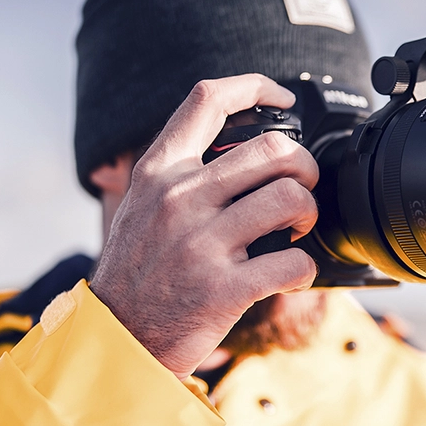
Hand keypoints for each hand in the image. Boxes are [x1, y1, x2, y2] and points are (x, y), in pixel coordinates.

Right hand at [91, 75, 318, 378]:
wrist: (115, 339)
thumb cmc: (137, 271)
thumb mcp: (139, 205)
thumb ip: (180, 172)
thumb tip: (239, 146)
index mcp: (159, 172)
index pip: (208, 101)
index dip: (256, 87)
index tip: (285, 100)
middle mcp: (178, 200)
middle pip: (273, 149)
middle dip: (305, 166)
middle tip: (303, 187)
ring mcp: (200, 244)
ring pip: (291, 199)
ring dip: (310, 213)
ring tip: (298, 228)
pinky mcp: (222, 289)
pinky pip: (293, 262)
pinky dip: (305, 268)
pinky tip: (292, 273)